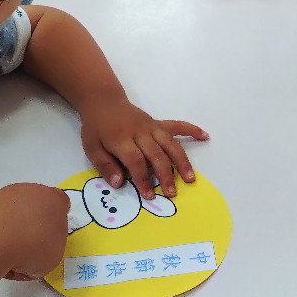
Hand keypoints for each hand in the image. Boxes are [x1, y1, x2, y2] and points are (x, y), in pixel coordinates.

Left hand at [0, 183, 69, 280]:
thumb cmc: (33, 248)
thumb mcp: (55, 256)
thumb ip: (53, 245)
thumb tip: (41, 245)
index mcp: (56, 201)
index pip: (61, 207)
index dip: (55, 225)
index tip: (48, 242)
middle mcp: (33, 191)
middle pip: (37, 207)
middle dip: (33, 225)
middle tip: (29, 250)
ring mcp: (8, 195)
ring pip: (15, 213)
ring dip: (14, 230)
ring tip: (8, 254)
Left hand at [78, 99, 207, 198]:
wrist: (103, 101)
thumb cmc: (97, 128)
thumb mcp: (91, 148)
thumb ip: (105, 166)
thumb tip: (119, 183)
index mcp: (122, 140)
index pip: (136, 161)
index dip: (143, 179)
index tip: (149, 195)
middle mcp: (140, 133)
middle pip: (156, 154)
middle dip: (165, 174)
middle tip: (172, 193)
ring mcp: (151, 127)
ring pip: (170, 143)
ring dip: (181, 160)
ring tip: (190, 177)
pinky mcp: (157, 123)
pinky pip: (176, 125)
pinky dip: (191, 129)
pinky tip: (204, 136)